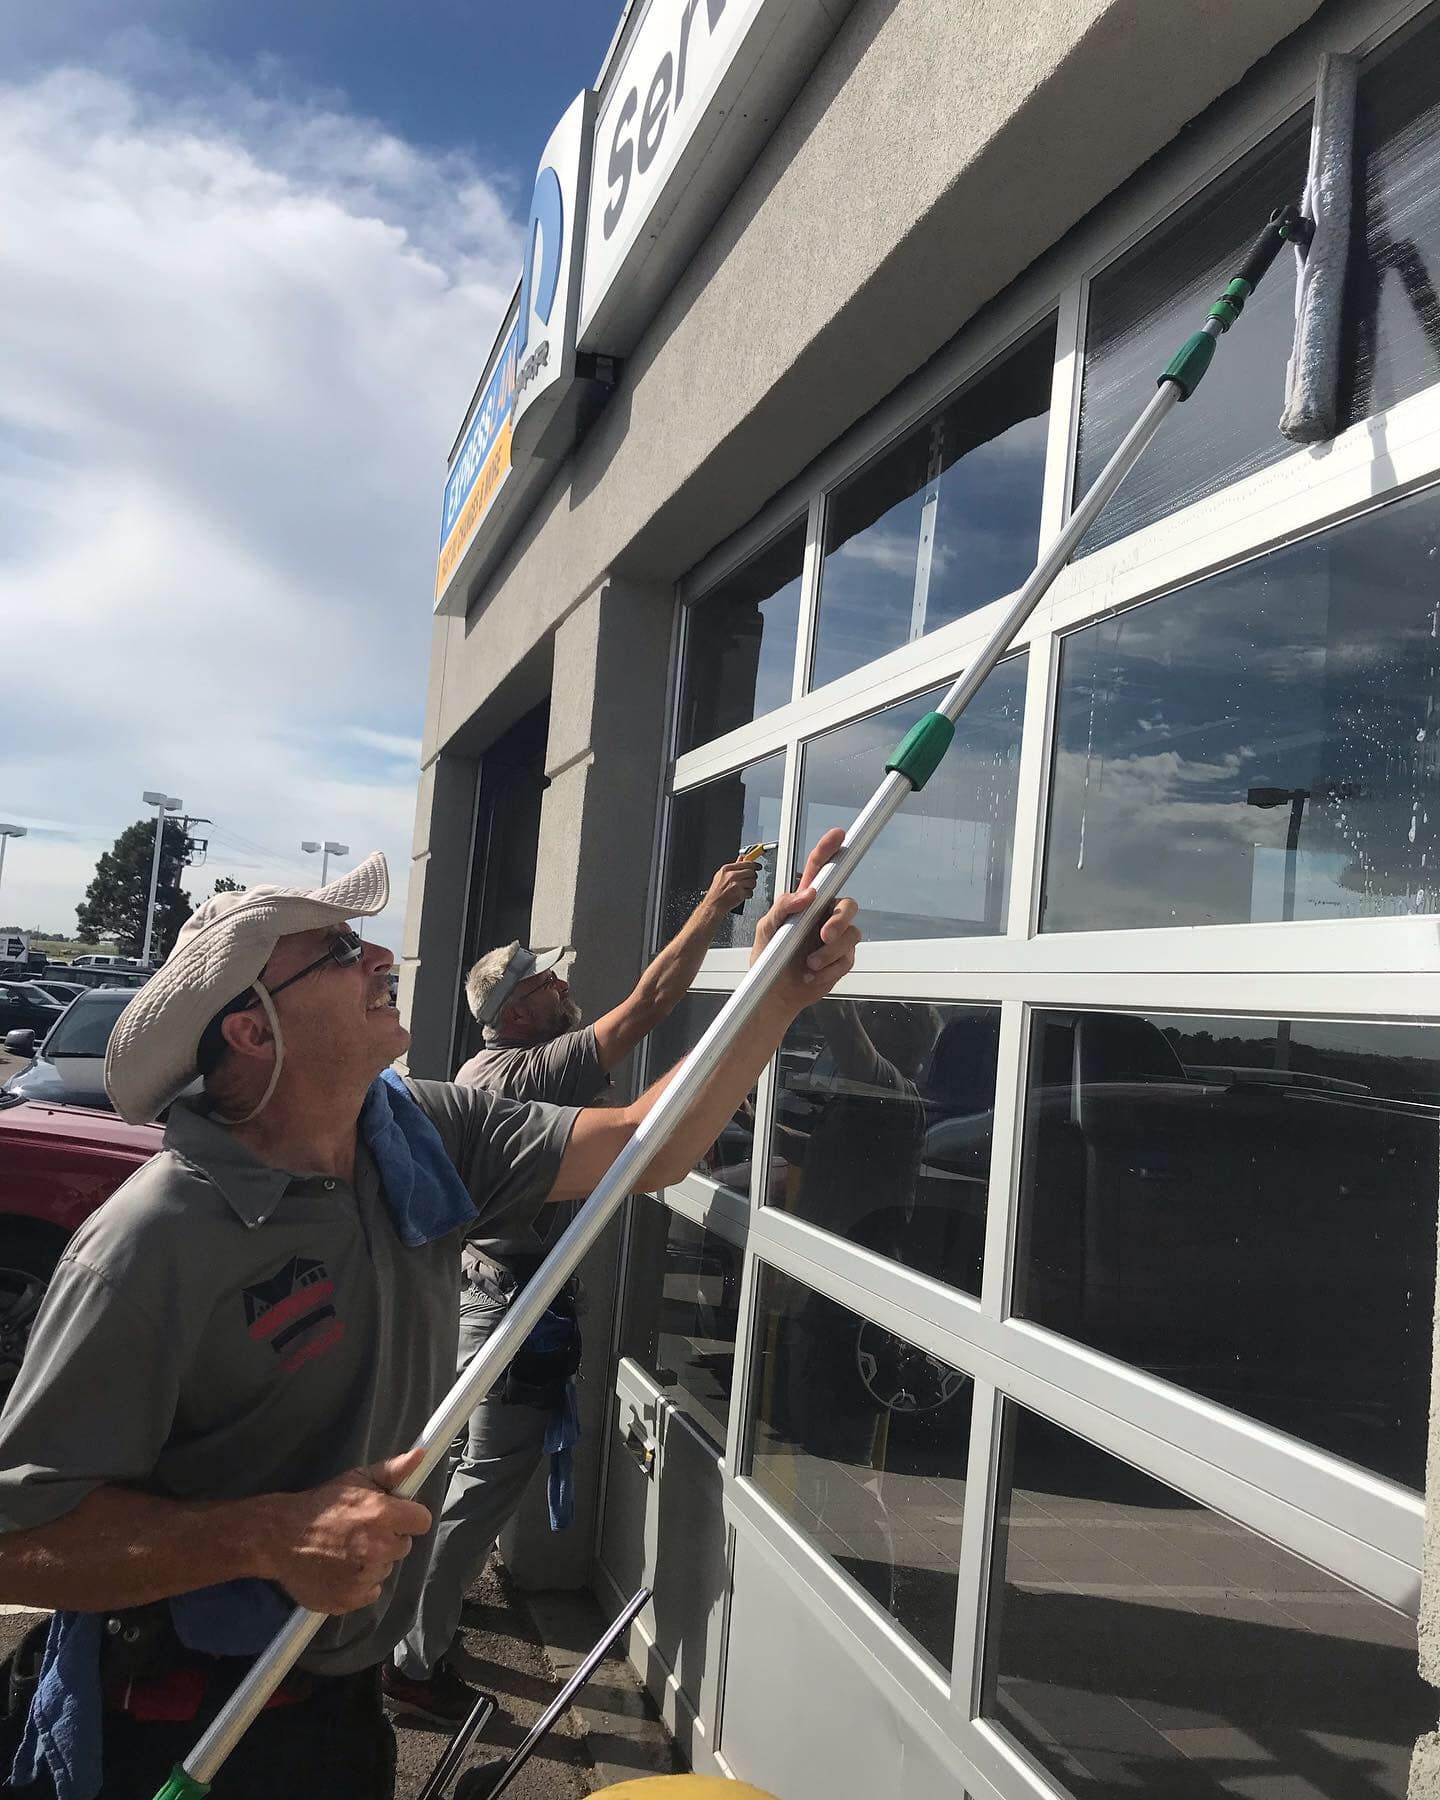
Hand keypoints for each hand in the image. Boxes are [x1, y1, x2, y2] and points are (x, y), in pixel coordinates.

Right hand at [259, 1447, 431, 1614]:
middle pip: (404, 1546)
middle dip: (390, 1538)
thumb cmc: (322, 1505)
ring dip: (373, 1561)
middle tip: (363, 1531)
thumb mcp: (357, 1479)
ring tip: (347, 1549)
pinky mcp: (350, 1599)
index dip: (409, 1517)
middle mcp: (378, 1548)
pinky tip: (342, 1569)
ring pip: (386, 1568)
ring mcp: (364, 1577)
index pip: (422, 1521)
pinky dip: (360, 1583)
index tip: (395, 1516)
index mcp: (383, 1515)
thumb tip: (421, 1456)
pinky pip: (371, 1591)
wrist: (281, 1537)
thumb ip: (393, 1470)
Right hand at [703, 859, 760, 917]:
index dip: (754, 865)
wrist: (713, 904)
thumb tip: (741, 858)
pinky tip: (742, 894)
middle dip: (752, 876)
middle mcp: (732, 875)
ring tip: (743, 888)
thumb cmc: (716, 892)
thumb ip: (733, 866)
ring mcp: (736, 885)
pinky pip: (751, 892)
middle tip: (749, 879)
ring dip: (750, 886)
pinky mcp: (740, 894)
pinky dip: (748, 894)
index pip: (746, 863)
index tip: (758, 866)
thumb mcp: (721, 875)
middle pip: (751, 872)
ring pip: (753, 882)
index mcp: (727, 869)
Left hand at [749, 828, 859, 1009]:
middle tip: (825, 934)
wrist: (773, 994)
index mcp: (806, 902)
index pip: (820, 870)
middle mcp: (824, 915)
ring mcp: (836, 937)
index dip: (829, 851)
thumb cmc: (768, 957)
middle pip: (848, 904)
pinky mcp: (842, 959)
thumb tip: (806, 894)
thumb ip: (783, 908)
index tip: (838, 836)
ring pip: (851, 934)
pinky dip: (828, 969)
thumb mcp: (766, 930)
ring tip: (809, 964)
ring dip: (829, 952)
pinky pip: (847, 959)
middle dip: (840, 919)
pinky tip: (812, 974)